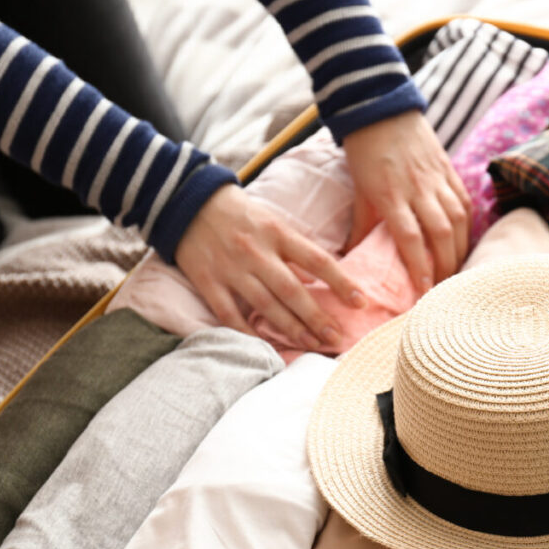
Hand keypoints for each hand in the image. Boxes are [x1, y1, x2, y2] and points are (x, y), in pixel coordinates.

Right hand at [175, 184, 364, 348]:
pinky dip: (247, 332)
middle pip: (292, 290)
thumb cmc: (240, 214)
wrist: (187, 202)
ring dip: (291, 328)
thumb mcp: (273, 222)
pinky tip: (265, 345)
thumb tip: (319, 279)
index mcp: (278, 233)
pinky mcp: (208, 281)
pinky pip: (229, 314)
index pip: (317, 260)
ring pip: (265, 305)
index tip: (360, 302)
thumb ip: (295, 248)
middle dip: (316, 317)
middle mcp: (257, 252)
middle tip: (335, 337)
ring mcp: (231, 269)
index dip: (341, 282)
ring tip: (311, 344)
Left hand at [343, 110, 470, 290]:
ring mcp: (437, 178)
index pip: (410, 237)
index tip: (423, 290)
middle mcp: (418, 188)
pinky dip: (468, 226)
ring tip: (457, 272)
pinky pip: (465, 203)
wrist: (381, 109)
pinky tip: (466, 243)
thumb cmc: (365, 153)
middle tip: (443, 289)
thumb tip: (353, 258)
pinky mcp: (449, 170)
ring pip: (458, 219)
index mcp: (391, 194)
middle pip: (440, 232)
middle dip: (445, 264)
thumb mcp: (359, 190)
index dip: (419, 265)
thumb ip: (361, 225)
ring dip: (460, 249)